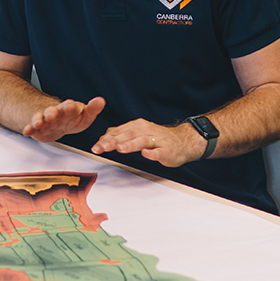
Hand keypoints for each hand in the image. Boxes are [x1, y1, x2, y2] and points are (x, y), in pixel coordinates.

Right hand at [23, 97, 104, 142]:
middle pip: (52, 111)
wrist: (57, 123)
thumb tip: (101, 100)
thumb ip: (93, 109)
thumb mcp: (85, 116)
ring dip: (39, 120)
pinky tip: (27, 131)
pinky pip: (31, 127)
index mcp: (68, 108)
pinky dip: (29, 129)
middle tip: (51, 115)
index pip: (70, 106)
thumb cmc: (72, 118)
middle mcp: (55, 112)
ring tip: (38, 123)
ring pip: (40, 118)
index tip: (70, 107)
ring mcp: (45, 119)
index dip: (70, 107)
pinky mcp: (37, 128)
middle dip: (51, 113)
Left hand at [92, 120, 206, 167]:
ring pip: (142, 141)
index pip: (119, 132)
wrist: (183, 141)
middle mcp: (146, 131)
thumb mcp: (138, 133)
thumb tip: (103, 138)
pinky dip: (152, 153)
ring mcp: (157, 140)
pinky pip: (159, 151)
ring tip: (120, 148)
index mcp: (137, 126)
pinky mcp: (167, 150)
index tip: (96, 146)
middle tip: (102, 147)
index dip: (106, 139)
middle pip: (127, 135)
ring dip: (130, 144)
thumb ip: (121, 134)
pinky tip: (146, 154)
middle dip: (113, 141)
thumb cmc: (158, 138)